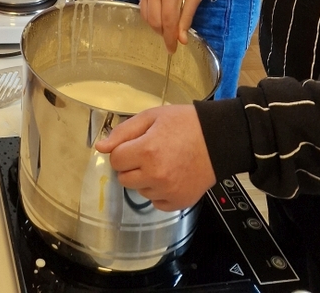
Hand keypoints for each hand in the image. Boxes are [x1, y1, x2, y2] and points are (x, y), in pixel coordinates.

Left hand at [95, 105, 215, 210]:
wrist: (218, 139)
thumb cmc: (185, 124)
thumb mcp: (151, 117)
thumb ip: (123, 132)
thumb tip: (100, 147)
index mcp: (146, 151)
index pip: (115, 160)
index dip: (122, 151)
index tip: (134, 145)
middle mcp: (155, 175)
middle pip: (124, 179)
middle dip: (131, 166)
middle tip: (147, 153)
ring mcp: (168, 192)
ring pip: (139, 190)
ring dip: (144, 179)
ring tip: (162, 163)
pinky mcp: (179, 202)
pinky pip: (156, 202)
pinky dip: (159, 192)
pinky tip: (170, 176)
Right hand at [139, 0, 207, 52]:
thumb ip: (187, 15)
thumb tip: (182, 38)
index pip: (167, 22)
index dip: (170, 39)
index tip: (173, 50)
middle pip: (153, 21)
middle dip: (162, 33)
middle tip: (172, 39)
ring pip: (145, 15)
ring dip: (155, 25)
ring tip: (167, 27)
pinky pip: (142, 5)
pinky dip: (149, 15)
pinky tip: (159, 15)